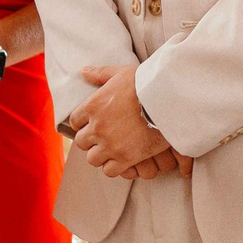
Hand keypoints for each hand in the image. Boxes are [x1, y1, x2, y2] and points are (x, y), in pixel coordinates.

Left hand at [67, 63, 189, 179]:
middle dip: (91, 140)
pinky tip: (122, 159)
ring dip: (101, 155)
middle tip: (104, 137)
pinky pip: (109, 170)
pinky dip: (114, 167)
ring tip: (113, 150)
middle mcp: (97, 127)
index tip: (93, 124)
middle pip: (82, 142)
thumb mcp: (120, 73)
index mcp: (92, 106)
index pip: (75, 121)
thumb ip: (100, 74)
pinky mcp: (126, 157)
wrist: (167, 99)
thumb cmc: (145, 83)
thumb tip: (83, 71)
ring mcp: (110, 144)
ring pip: (93, 158)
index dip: (83, 124)